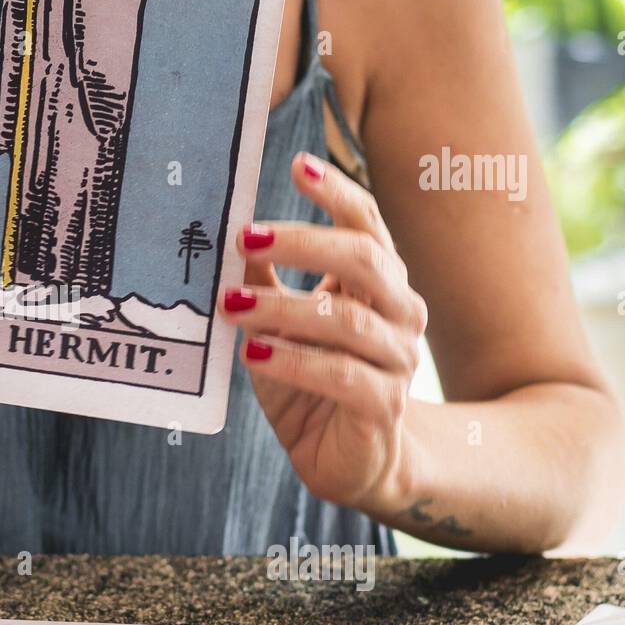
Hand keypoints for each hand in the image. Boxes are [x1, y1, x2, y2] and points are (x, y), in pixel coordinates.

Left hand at [220, 152, 427, 517]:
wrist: (352, 461)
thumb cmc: (313, 381)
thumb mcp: (279, 323)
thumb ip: (262, 278)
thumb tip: (225, 231)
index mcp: (379, 282)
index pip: (366, 223)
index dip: (336, 191)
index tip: (297, 163)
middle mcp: (399, 312)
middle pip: (363, 258)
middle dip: (302, 242)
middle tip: (244, 237)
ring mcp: (398, 359)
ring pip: (345, 319)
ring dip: (282, 307)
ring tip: (231, 305)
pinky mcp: (383, 406)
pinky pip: (340, 374)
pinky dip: (293, 361)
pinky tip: (254, 353)